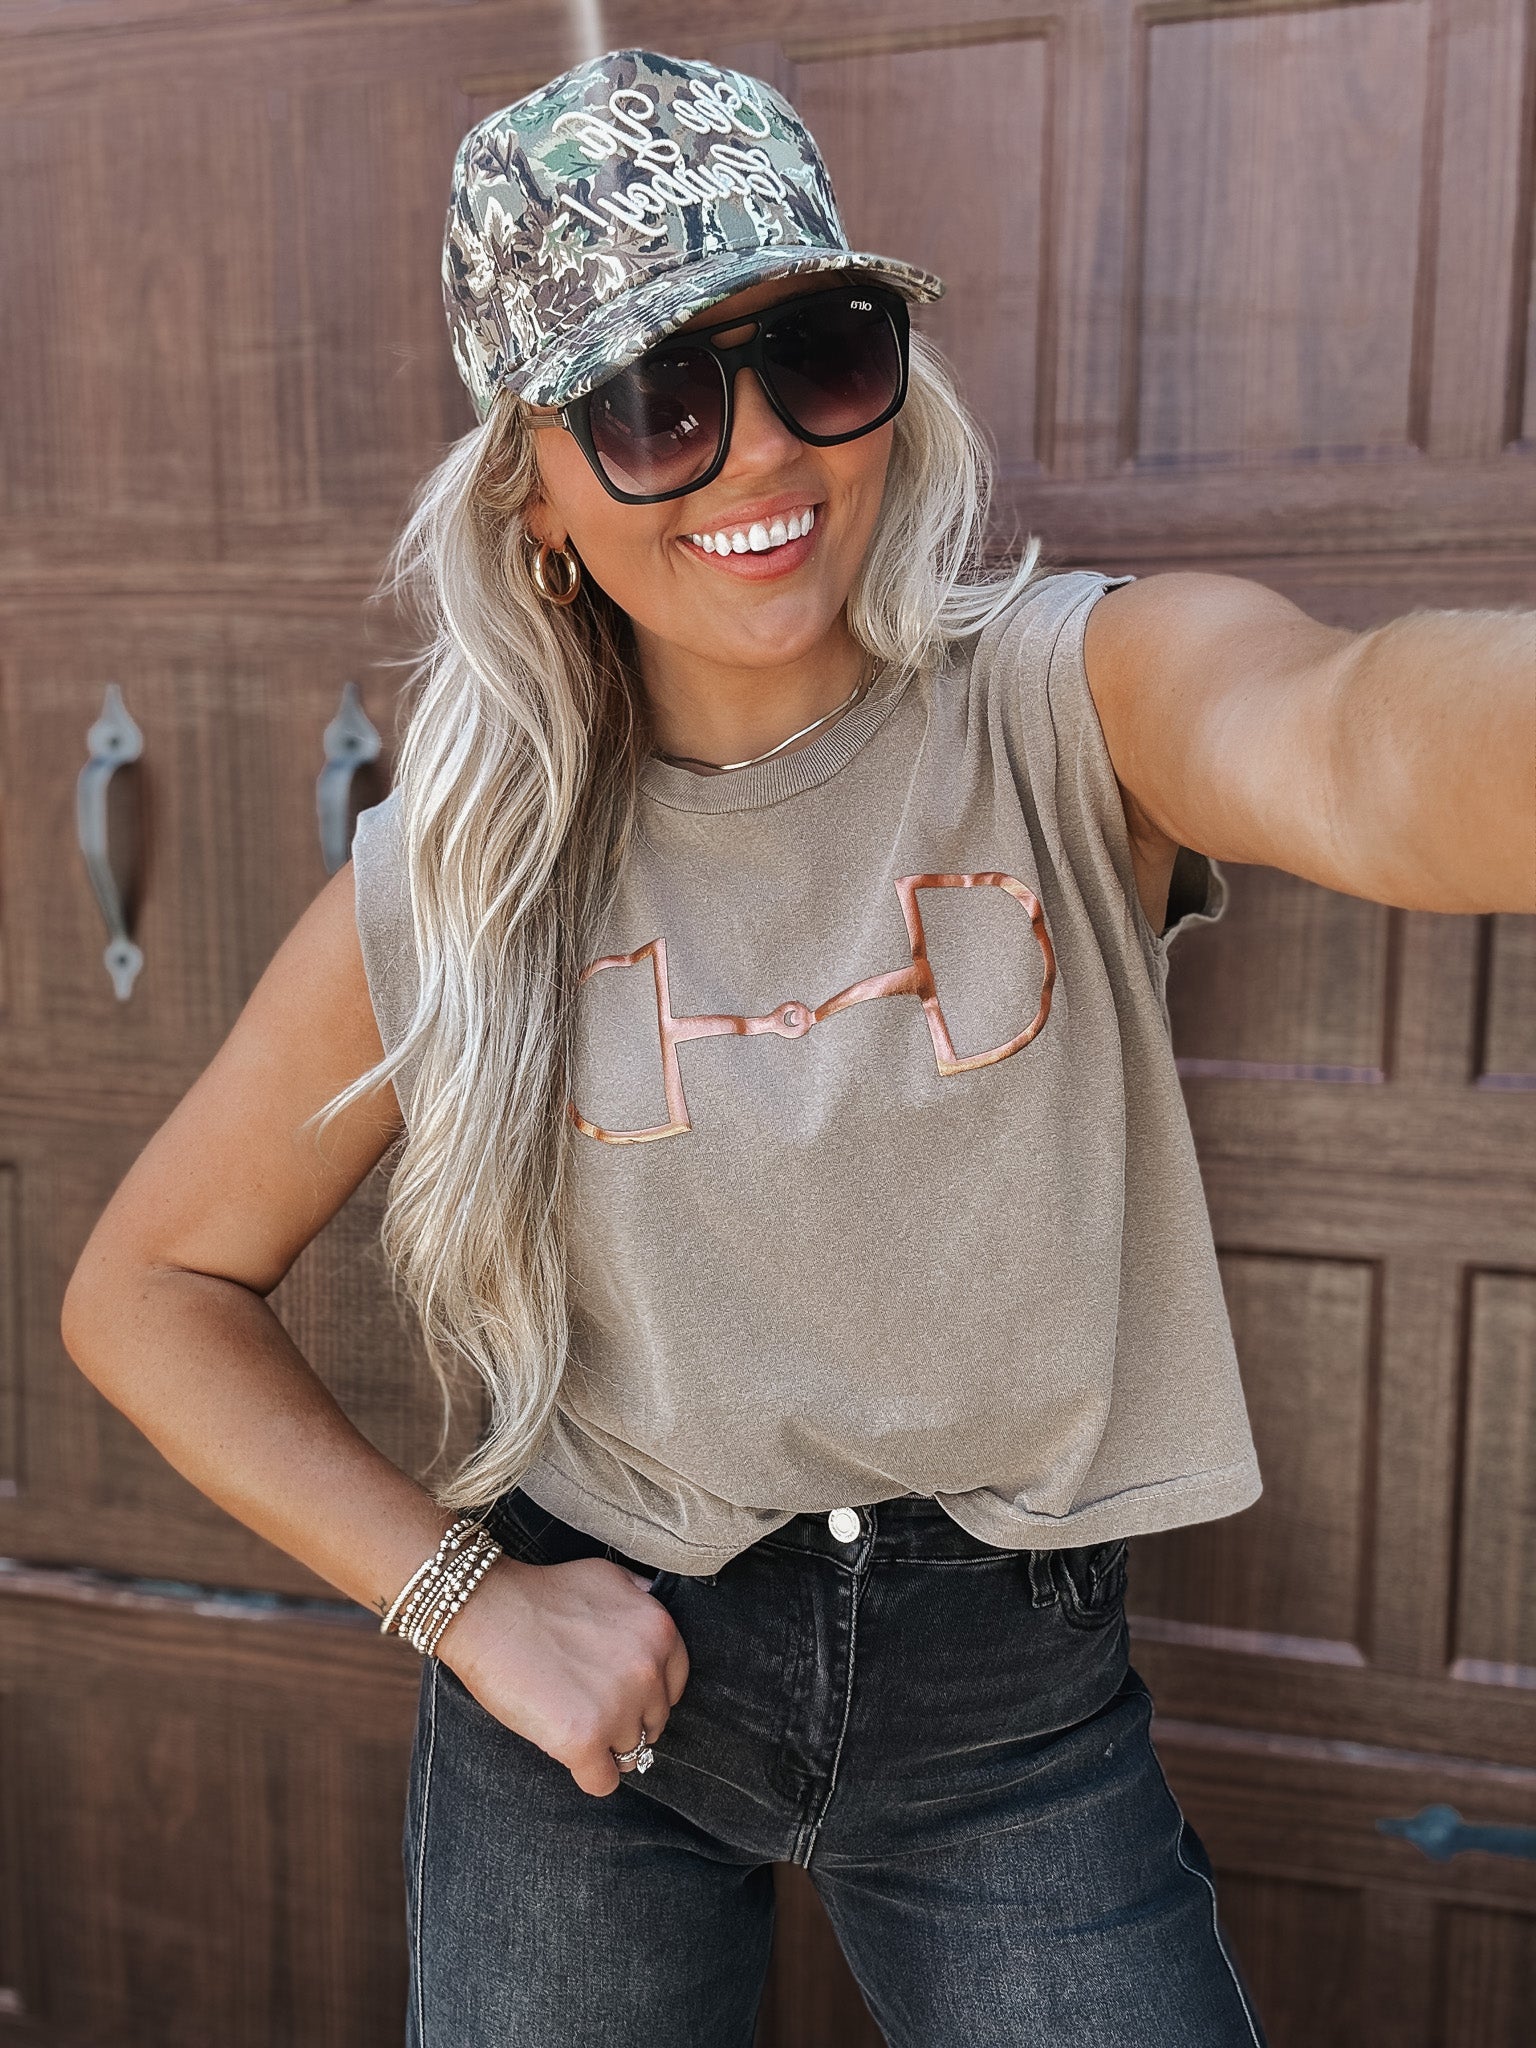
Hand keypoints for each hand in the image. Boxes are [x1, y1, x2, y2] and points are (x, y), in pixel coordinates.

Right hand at [434, 1552, 689, 1796]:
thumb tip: (658, 1625)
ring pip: (631, 1754)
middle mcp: (648, 1671)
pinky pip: (603, 1782)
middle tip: (588, 1706)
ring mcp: (618, 1707)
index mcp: (660, 1632)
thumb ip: (644, 1601)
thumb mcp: (611, 1578)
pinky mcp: (584, 1740)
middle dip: (625, 1720)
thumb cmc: (544, 1592)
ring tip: (573, 1725)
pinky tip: (567, 1751)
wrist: (488, 1610)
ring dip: (605, 1747)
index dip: (645, 1693)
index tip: (618, 1692)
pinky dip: (587, 1774)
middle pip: (654, 1723)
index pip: (674, 1687)